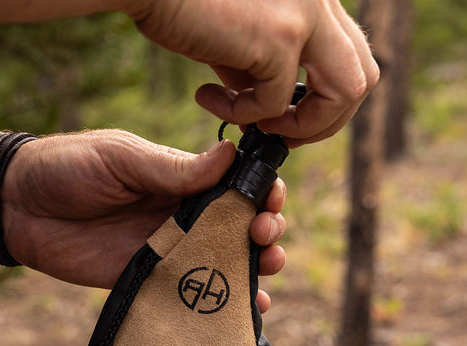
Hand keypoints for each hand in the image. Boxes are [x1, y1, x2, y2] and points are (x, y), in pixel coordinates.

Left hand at [1, 129, 285, 311]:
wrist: (21, 207)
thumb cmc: (71, 168)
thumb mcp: (124, 159)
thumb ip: (175, 168)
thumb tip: (231, 156)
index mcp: (183, 181)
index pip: (236, 185)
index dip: (261, 191)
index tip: (270, 199)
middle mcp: (184, 216)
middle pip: (241, 225)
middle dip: (265, 228)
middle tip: (264, 233)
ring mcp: (171, 249)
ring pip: (226, 259)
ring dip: (256, 263)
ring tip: (266, 265)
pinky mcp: (153, 279)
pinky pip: (194, 292)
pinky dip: (224, 301)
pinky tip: (250, 307)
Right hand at [125, 0, 378, 145]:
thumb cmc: (181, 2)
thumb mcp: (234, 40)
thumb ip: (258, 72)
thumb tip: (265, 112)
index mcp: (314, 0)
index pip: (351, 59)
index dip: (324, 102)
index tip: (282, 118)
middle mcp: (320, 1)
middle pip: (363, 78)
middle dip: (325, 120)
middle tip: (280, 132)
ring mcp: (304, 15)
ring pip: (346, 92)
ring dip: (302, 126)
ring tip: (255, 125)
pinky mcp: (277, 36)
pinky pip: (274, 103)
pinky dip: (242, 114)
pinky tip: (207, 98)